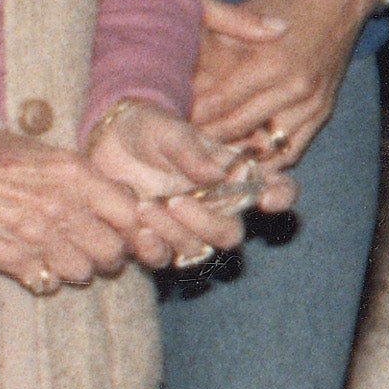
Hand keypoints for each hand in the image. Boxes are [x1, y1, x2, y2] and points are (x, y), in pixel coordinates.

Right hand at [0, 123, 156, 292]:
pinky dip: (46, 275)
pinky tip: (34, 258)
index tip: (123, 224)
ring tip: (63, 251)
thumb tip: (119, 195)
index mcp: (73, 174)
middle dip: (110, 251)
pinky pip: (47, 282)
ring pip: (83, 272)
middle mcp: (60, 207)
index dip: (133, 224)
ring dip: (78, 265)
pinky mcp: (8, 259)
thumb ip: (80, 174)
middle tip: (95, 243)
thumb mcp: (38, 148)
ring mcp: (34, 237)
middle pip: (114, 252)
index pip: (132, 214)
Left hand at [89, 91, 286, 266]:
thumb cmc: (150, 130)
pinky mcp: (156, 240)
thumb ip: (192, 152)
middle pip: (231, 234)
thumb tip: (217, 175)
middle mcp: (217, 207)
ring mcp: (187, 228)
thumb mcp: (170, 131)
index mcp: (234, 176)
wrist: (107, 139)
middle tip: (176, 201)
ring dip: (173, 233)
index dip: (281, 197)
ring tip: (144, 206)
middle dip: (208, 224)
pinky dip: (153, 249)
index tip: (267, 200)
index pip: (276, 189)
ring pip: (198, 249)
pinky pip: (164, 258)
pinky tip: (139, 230)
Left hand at [188, 0, 383, 165]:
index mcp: (269, 61)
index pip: (217, 103)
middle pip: (235, 128)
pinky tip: (243, 155)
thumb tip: (179, 78)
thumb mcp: (245, 12)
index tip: (166, 120)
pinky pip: (290, 151)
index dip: (187, 115)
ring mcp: (311, 103)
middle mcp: (293, 87)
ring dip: (233, 151)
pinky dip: (265, 158)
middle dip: (202, 136)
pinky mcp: (323, 112)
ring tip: (206, 154)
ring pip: (263, 147)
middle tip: (177, 141)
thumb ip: (214, 46)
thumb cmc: (285, 0)